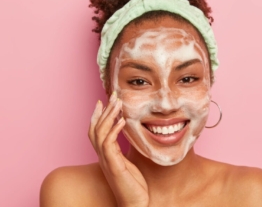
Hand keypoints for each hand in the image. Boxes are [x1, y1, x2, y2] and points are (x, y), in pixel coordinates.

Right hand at [89, 92, 148, 206]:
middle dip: (103, 110)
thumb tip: (128, 135)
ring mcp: (106, 160)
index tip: (103, 101)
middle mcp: (102, 156)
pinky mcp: (113, 165)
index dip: (97, 116)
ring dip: (109, 116)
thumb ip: (123, 149)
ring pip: (100, 133)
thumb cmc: (133, 183)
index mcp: (105, 154)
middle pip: (95, 128)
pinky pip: (109, 144)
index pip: (96, 131)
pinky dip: (114, 130)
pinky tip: (122, 120)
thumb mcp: (127, 162)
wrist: (135, 202)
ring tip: (118, 103)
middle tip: (112, 96)